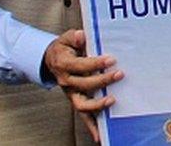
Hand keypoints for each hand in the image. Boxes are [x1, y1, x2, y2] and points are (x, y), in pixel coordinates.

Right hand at [43, 29, 123, 143]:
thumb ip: (74, 37)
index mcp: (64, 65)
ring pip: (82, 104)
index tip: (111, 60)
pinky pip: (84, 116)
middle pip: (84, 84)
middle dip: (102, 80)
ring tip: (112, 100)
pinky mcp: (76, 100)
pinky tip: (100, 135)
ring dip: (98, 104)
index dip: (96, 63)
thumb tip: (81, 36)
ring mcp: (71, 94)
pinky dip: (91, 127)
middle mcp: (66, 81)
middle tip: (119, 74)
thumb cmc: (63, 49)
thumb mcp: (66, 38)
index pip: (80, 65)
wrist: (51, 60)